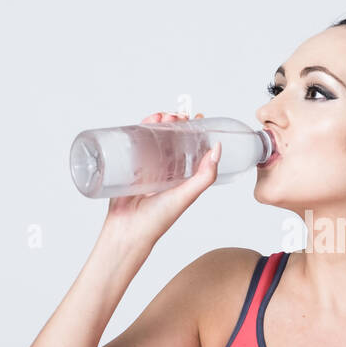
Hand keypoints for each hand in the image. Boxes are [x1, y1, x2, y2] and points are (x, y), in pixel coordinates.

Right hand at [99, 112, 217, 246]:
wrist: (127, 231)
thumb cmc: (158, 219)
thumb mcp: (187, 195)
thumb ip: (205, 176)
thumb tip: (218, 149)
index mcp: (183, 177)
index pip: (192, 148)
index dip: (196, 132)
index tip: (198, 118)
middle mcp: (166, 171)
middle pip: (173, 139)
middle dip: (176, 123)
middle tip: (176, 115)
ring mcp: (147, 168)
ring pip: (154, 139)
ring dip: (158, 124)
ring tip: (161, 116)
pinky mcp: (130, 167)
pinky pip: (135, 144)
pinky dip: (139, 131)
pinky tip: (143, 123)